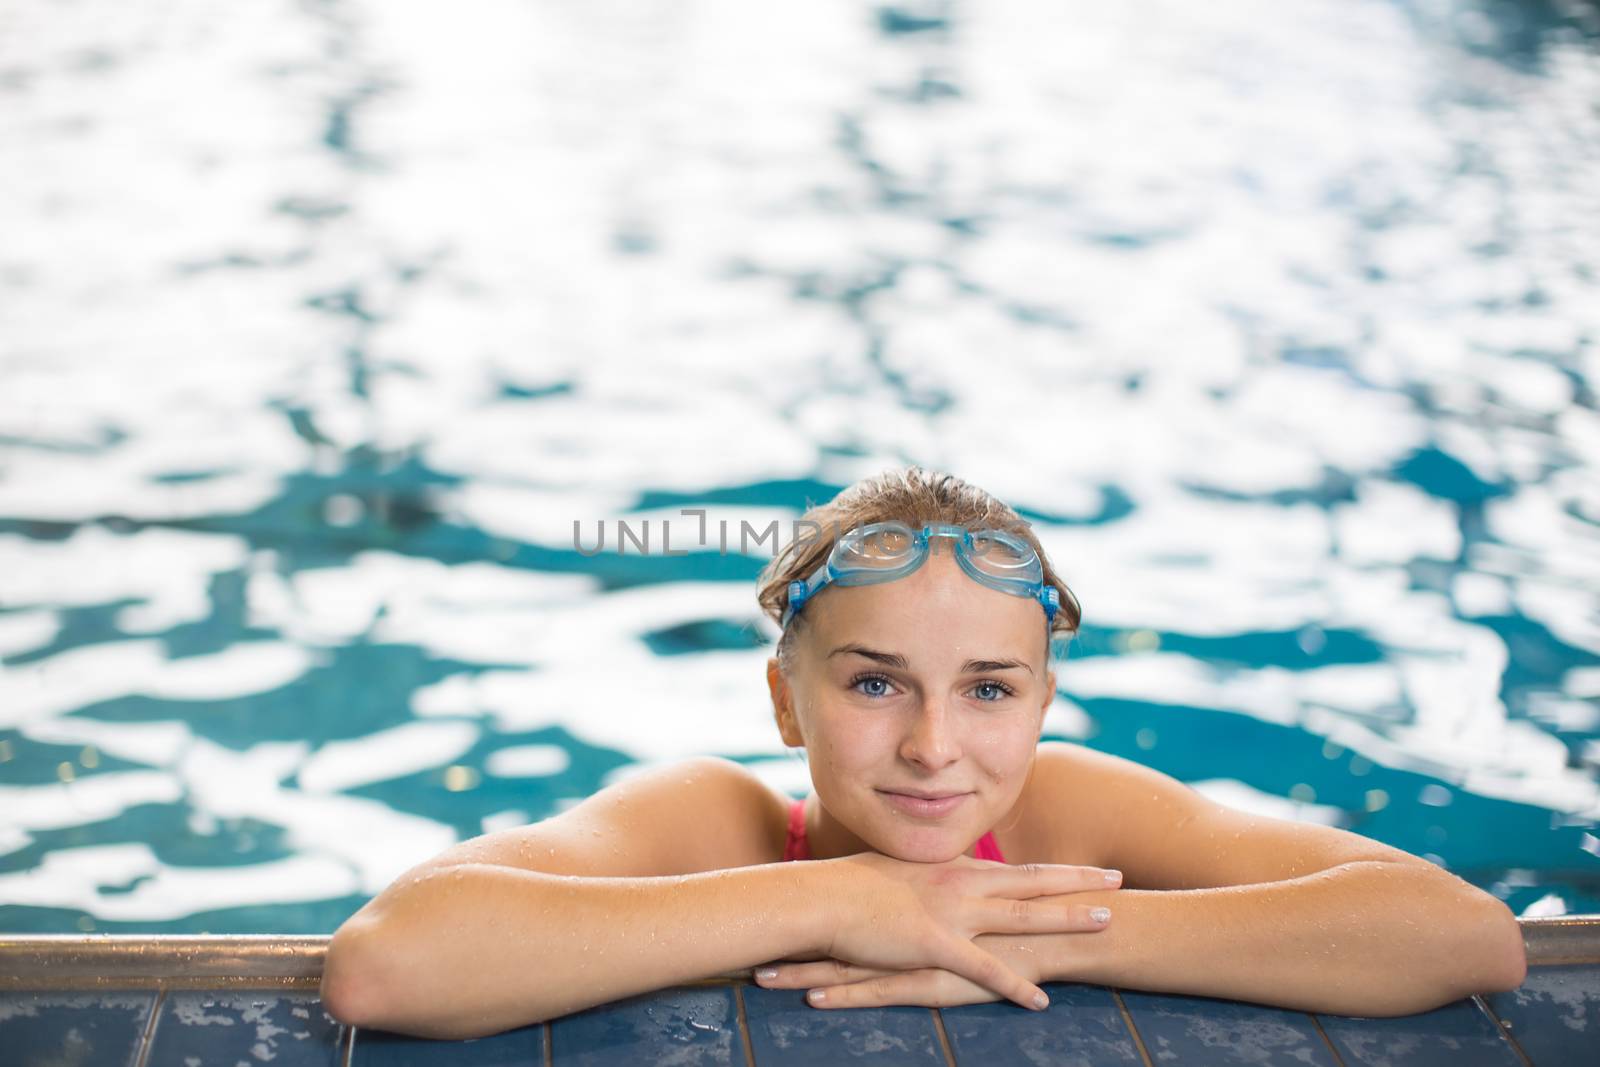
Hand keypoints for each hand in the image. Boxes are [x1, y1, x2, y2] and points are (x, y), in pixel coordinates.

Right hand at [813, 853, 1116, 1010]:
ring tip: (1104, 923)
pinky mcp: (934, 945)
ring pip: (1020, 916)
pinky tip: (1040, 1000)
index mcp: (954, 871)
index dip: (1060, 871)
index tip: (1095, 869)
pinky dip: (1015, 985)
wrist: (823, 897)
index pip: (1020, 869)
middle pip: (1032, 882)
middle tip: (1119, 879)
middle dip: (1079, 882)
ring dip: (1064, 920)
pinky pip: (983, 969)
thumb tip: (948, 884)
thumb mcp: (901, 876)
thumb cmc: (853, 886)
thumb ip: (932, 881)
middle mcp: (961, 885)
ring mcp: (951, 913)